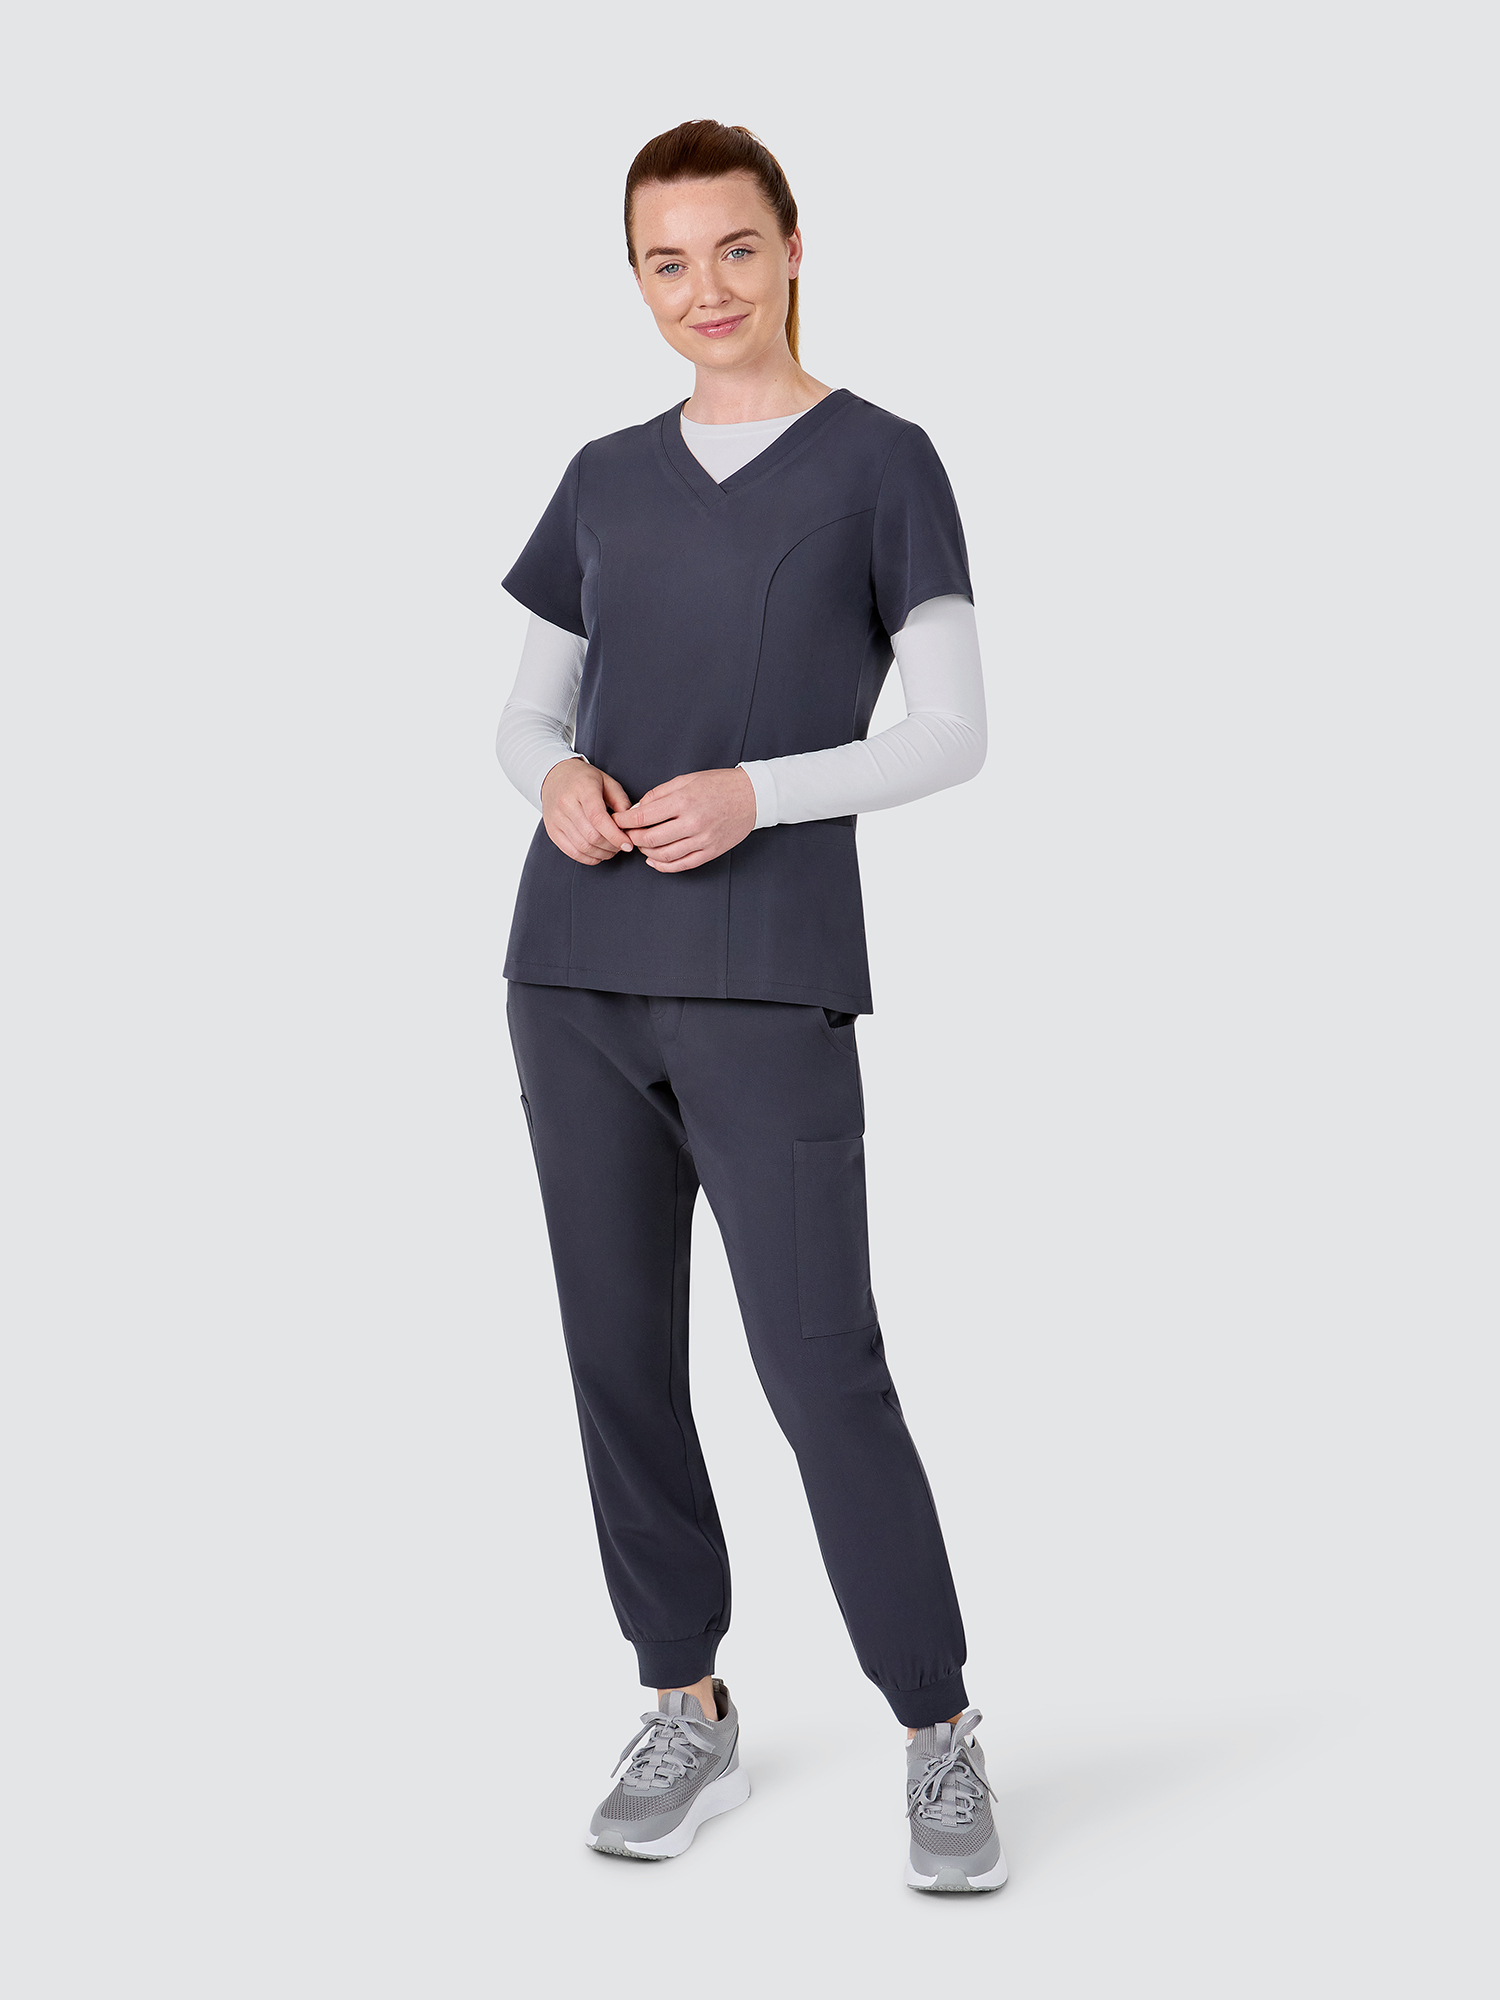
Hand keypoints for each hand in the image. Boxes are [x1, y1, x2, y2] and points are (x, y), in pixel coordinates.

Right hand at [540, 758, 635, 864]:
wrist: (555, 776)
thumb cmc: (585, 779)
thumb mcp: (608, 782)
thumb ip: (621, 802)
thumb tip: (631, 824)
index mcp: (583, 789)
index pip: (598, 819)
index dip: (615, 836)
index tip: (628, 845)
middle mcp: (566, 804)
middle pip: (592, 836)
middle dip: (611, 846)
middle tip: (622, 845)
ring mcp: (556, 818)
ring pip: (582, 846)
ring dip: (601, 854)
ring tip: (611, 849)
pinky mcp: (552, 830)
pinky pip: (571, 851)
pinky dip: (587, 858)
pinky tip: (598, 854)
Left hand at [612, 767, 756, 872]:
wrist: (752, 796)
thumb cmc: (718, 784)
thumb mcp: (686, 779)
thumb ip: (659, 794)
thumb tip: (637, 809)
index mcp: (683, 800)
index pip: (643, 816)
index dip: (625, 821)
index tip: (616, 821)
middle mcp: (692, 822)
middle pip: (650, 838)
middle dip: (632, 838)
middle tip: (625, 834)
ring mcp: (702, 839)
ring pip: (664, 855)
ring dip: (646, 852)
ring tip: (640, 845)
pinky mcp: (710, 851)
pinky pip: (682, 865)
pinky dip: (663, 866)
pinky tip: (654, 861)